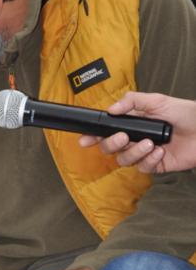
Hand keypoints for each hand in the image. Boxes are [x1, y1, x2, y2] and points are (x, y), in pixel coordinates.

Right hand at [79, 92, 195, 173]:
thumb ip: (132, 101)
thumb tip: (111, 109)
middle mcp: (135, 139)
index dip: (94, 136)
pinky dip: (149, 160)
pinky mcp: (155, 165)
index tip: (84, 139)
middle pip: (110, 148)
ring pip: (125, 160)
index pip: (107, 130)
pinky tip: (160, 151)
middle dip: (112, 144)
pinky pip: (143, 168)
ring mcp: (144, 153)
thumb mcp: (157, 101)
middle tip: (123, 137)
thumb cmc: (184, 113)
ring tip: (149, 143)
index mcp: (132, 123)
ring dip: (134, 152)